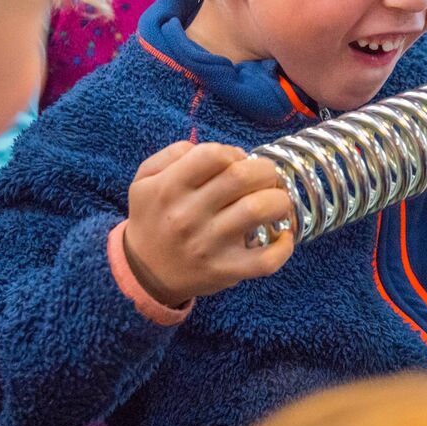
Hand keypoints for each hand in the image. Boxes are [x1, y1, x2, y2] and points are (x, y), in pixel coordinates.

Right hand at [124, 142, 294, 306]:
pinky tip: (283, 235)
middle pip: (242, 177)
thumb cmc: (152, 217)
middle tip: (266, 178)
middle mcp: (188, 215)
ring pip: (258, 210)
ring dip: (279, 200)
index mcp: (169, 188)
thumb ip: (176, 153)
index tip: (237, 163)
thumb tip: (227, 152)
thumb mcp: (145, 178)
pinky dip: (283, 247)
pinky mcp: (226, 271)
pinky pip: (266, 260)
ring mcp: (209, 245)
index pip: (213, 155)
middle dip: (265, 170)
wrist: (143, 272)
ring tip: (277, 201)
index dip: (233, 152)